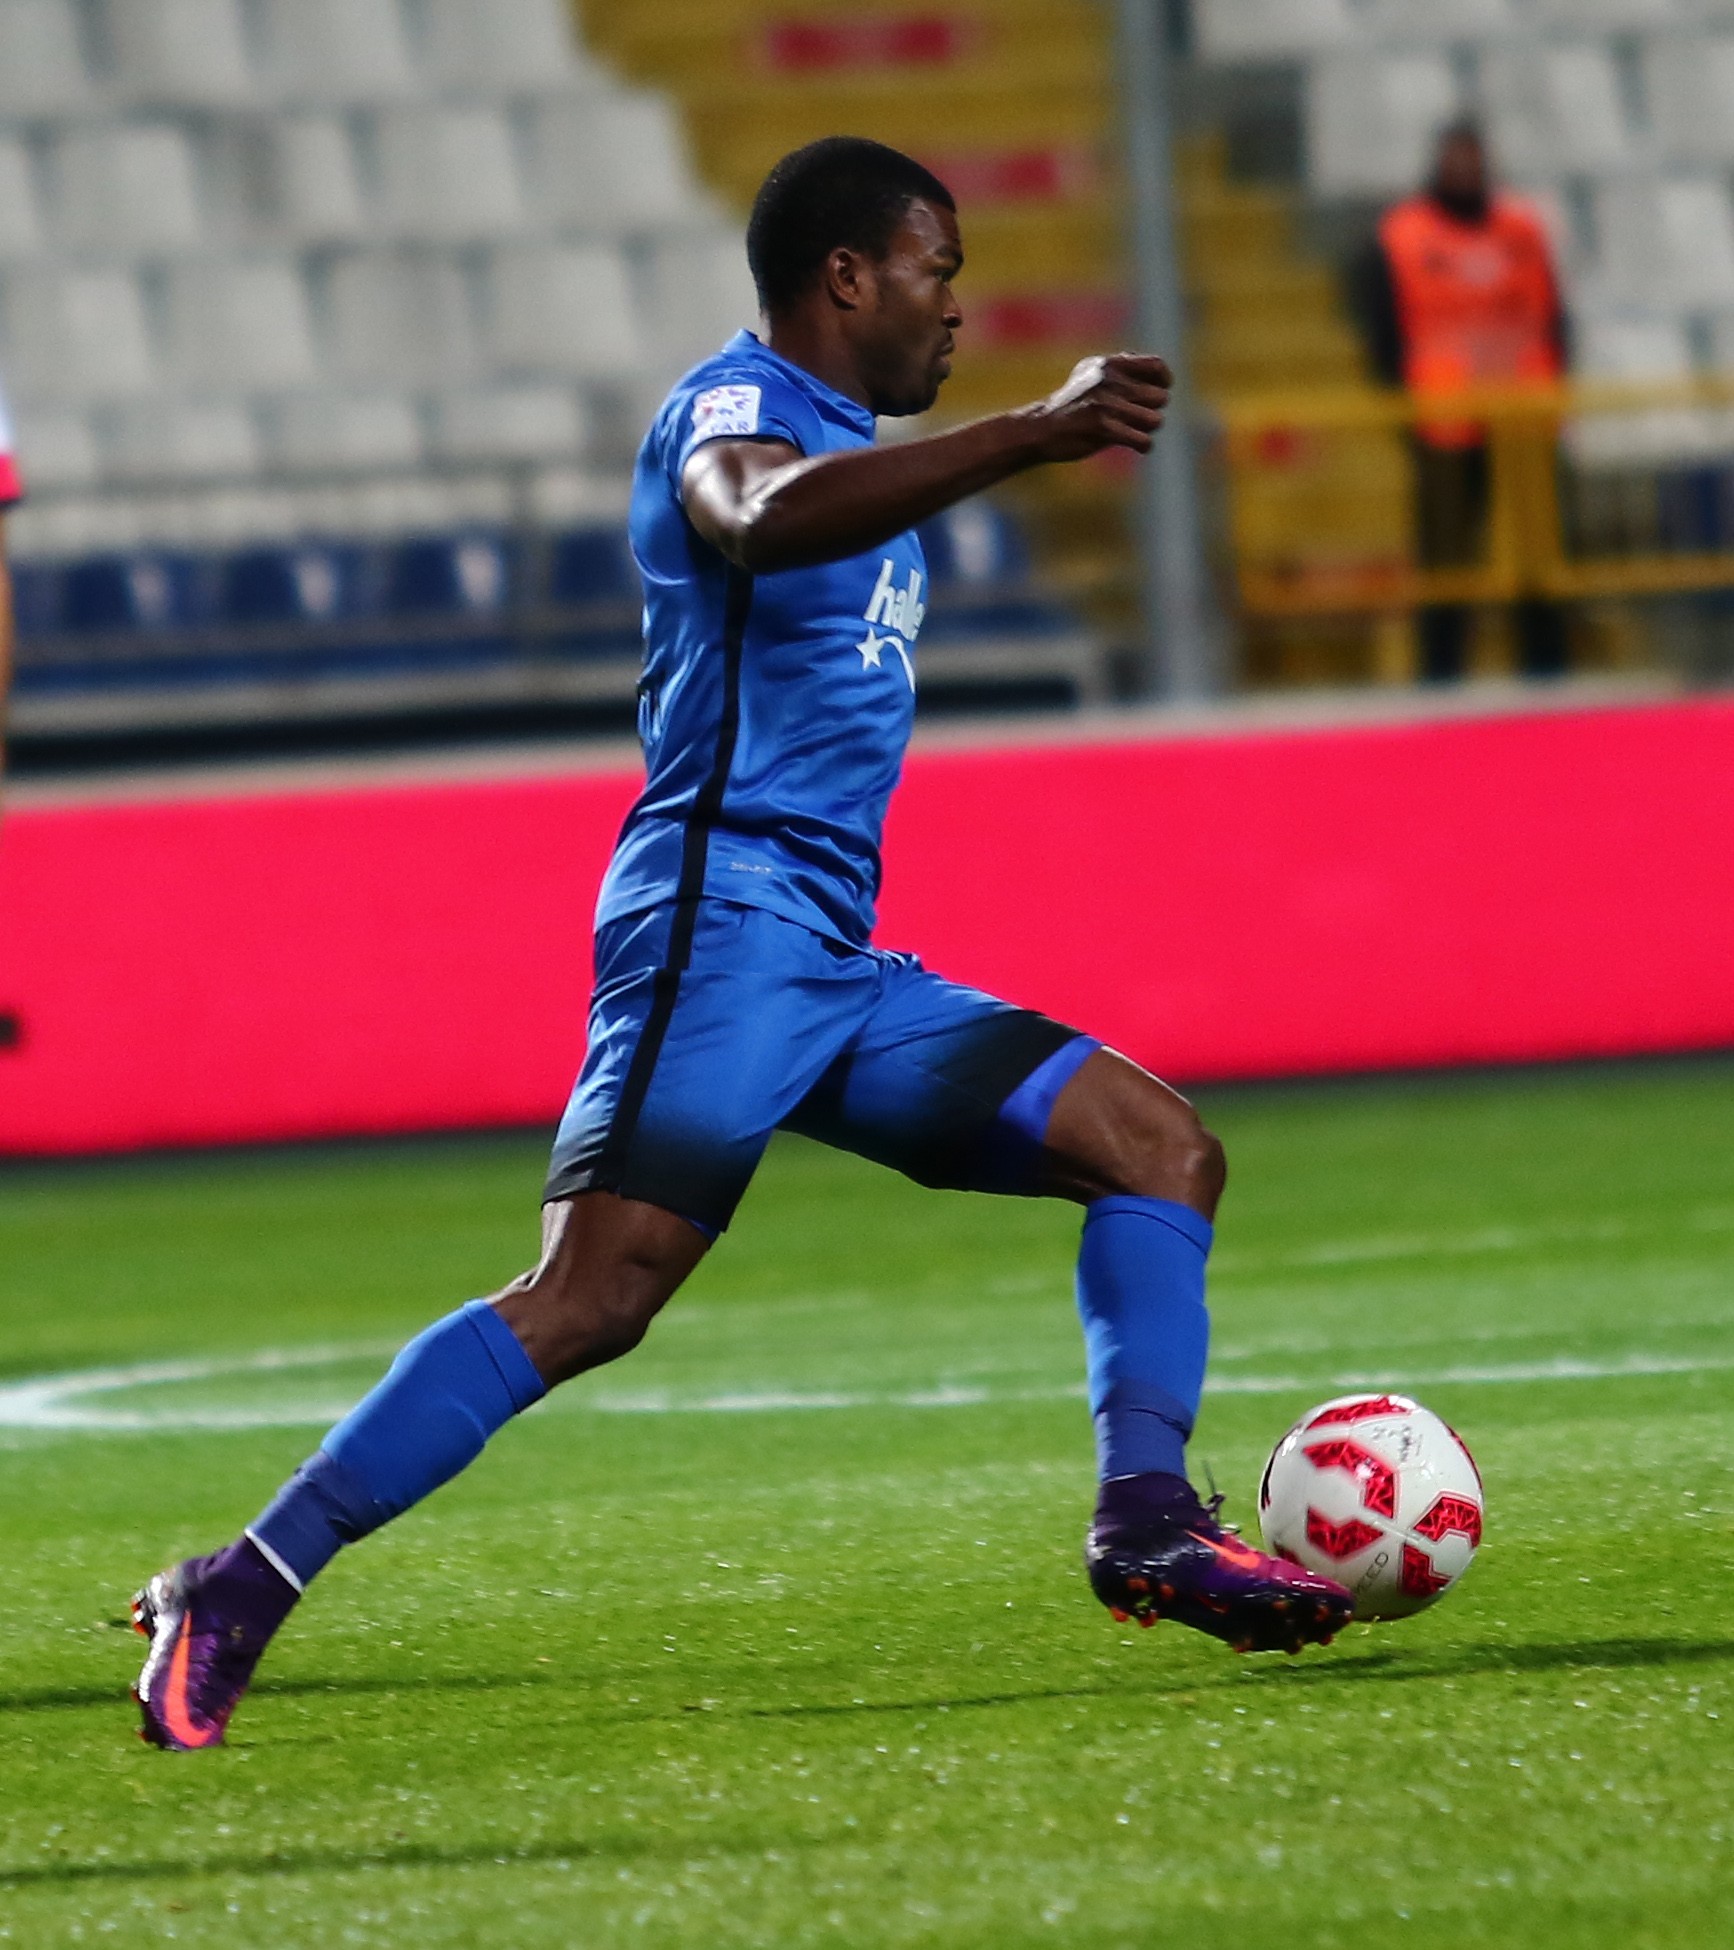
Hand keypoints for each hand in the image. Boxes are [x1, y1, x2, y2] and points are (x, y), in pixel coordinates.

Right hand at [1021, 352, 1172, 461]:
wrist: (1041, 428)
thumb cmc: (1071, 403)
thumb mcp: (1090, 374)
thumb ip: (1120, 367)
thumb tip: (1154, 368)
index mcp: (1110, 365)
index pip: (1156, 366)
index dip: (1164, 381)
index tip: (1159, 391)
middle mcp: (1110, 380)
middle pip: (1159, 397)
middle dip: (1153, 410)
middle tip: (1138, 418)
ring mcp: (1106, 404)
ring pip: (1154, 419)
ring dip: (1148, 429)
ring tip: (1135, 431)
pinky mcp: (1102, 428)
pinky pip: (1142, 440)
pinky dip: (1144, 445)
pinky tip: (1137, 446)